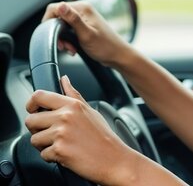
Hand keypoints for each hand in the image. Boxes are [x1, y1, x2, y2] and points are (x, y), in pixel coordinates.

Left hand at [25, 75, 139, 184]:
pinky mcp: (59, 150)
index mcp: (72, 105)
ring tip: (62, 145)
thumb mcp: (90, 111)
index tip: (33, 110)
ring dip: (44, 145)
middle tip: (52, 134)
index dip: (31, 104)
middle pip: (30, 120)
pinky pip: (42, 154)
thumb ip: (74, 95)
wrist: (114, 159)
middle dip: (37, 129)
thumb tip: (63, 80)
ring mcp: (61, 133)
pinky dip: (52, 157)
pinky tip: (66, 154)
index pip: (39, 96)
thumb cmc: (104, 137)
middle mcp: (65, 116)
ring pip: (34, 139)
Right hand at [43, 1, 131, 67]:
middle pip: (56, 18)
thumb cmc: (105, 47)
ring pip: (61, 26)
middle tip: (64, 46)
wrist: (117, 56)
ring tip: (70, 49)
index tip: (52, 36)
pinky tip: (73, 49)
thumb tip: (60, 5)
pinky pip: (67, 31)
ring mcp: (82, 18)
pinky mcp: (83, 26)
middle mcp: (82, 10)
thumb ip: (72, 19)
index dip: (49, 22)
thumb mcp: (86, 34)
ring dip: (62, 39)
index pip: (54, 8)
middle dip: (57, 34)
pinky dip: (67, 41)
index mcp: (82, 8)